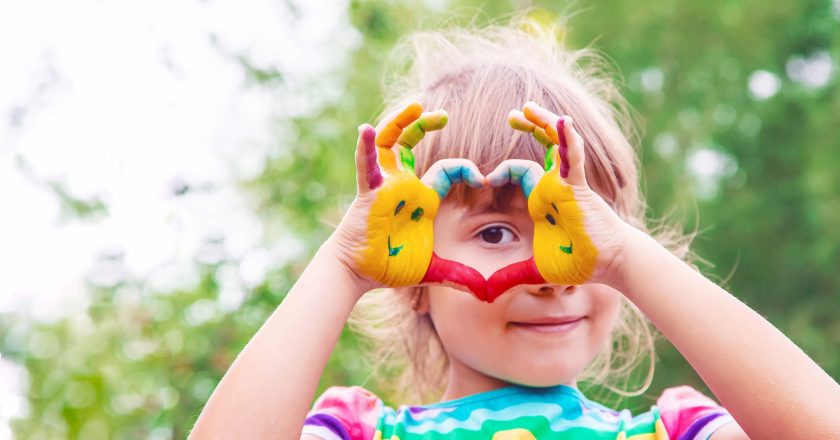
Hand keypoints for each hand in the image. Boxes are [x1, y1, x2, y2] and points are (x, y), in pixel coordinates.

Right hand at [329, 102, 488, 299]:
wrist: (359, 273)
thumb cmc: (390, 266)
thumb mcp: (432, 269)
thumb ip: (458, 276)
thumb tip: (485, 291)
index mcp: (422, 198)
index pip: (448, 171)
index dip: (466, 169)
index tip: (483, 178)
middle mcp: (403, 184)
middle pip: (413, 143)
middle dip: (426, 125)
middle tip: (444, 114)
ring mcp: (384, 184)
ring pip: (391, 143)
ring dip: (402, 122)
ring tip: (416, 105)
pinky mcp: (368, 192)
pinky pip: (366, 165)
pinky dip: (366, 148)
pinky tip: (367, 130)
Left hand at [484, 101, 629, 300]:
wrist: (607, 264)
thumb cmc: (577, 262)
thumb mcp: (534, 270)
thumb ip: (510, 276)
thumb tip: (485, 294)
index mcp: (541, 199)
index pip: (518, 172)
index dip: (501, 171)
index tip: (483, 179)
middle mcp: (553, 185)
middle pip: (539, 148)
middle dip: (528, 128)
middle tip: (512, 114)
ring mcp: (566, 182)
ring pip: (556, 144)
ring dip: (544, 124)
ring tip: (527, 107)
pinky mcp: (578, 186)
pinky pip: (572, 158)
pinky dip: (568, 140)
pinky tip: (563, 122)